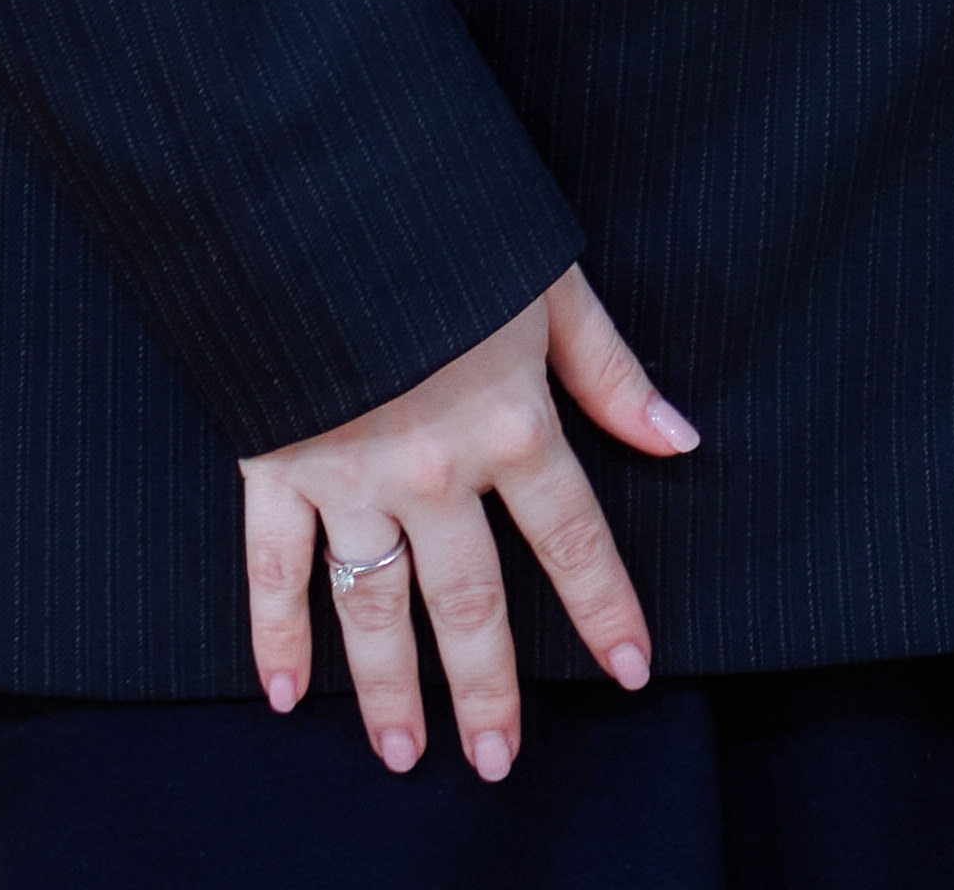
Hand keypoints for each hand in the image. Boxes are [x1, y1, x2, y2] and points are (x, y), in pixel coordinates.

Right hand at [241, 266, 696, 776]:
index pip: (573, 539)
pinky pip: (273, 569)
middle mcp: (434, 469)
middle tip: (497, 763)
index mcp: (510, 423)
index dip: (606, 607)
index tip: (630, 669)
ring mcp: (347, 476)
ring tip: (405, 755)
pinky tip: (285, 695)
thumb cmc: (445, 225)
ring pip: (374, 607)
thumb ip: (611, 371)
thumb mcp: (549, 282)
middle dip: (487, 688)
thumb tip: (680, 438)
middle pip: (470, 602)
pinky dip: (272, 634)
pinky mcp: (272, 466)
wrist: (313, 190)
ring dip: (390, 690)